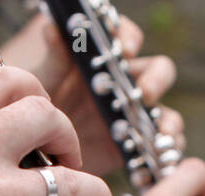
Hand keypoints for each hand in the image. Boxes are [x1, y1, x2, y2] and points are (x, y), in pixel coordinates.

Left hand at [1, 12, 184, 175]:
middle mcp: (124, 86)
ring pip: (165, 112)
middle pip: (158, 71)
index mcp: (103, 61)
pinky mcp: (135, 147)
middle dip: (157, 79)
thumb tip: (52, 28)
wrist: (35, 151)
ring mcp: (133, 117)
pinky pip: (162, 148)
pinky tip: (158, 158)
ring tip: (161, 132)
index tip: (123, 49)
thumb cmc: (39, 107)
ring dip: (169, 121)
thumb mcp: (43, 81)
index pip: (126, 38)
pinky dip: (167, 153)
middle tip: (143, 93)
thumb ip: (53, 57)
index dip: (129, 39)